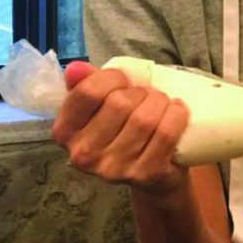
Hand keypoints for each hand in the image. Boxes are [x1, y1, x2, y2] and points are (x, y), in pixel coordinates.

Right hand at [51, 61, 189, 196]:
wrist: (150, 173)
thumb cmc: (121, 129)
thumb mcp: (99, 105)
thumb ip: (85, 83)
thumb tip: (76, 68)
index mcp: (65, 131)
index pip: (89, 91)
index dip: (112, 77)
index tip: (124, 80)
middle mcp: (84, 154)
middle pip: (120, 103)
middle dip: (140, 91)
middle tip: (147, 95)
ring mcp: (114, 168)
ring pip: (145, 118)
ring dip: (160, 101)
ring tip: (162, 103)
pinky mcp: (144, 174)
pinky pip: (166, 133)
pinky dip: (176, 115)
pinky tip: (176, 111)